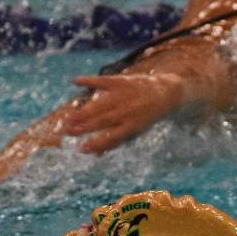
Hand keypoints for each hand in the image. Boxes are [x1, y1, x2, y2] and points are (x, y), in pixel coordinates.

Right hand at [64, 73, 185, 154]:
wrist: (168, 93)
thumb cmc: (147, 117)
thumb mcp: (136, 131)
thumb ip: (116, 141)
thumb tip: (96, 155)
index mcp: (132, 126)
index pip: (111, 137)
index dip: (96, 144)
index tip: (81, 149)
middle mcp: (128, 111)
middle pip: (103, 121)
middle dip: (85, 127)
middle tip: (68, 131)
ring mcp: (125, 95)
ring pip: (100, 105)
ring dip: (83, 111)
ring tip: (69, 118)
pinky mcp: (122, 81)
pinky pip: (103, 81)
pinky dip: (89, 80)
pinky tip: (75, 81)